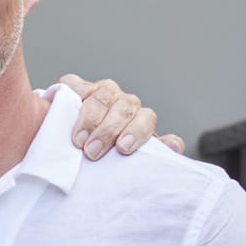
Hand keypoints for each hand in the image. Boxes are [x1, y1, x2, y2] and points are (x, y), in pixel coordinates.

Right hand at [59, 74, 185, 157]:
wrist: (79, 154)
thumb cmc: (109, 160)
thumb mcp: (130, 162)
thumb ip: (153, 153)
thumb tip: (174, 147)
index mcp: (140, 119)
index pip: (147, 118)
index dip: (137, 131)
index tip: (123, 149)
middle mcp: (123, 103)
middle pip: (124, 107)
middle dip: (108, 130)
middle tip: (93, 152)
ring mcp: (101, 93)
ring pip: (103, 94)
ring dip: (90, 118)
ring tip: (79, 140)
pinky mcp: (76, 88)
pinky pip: (75, 83)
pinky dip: (74, 90)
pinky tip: (71, 102)